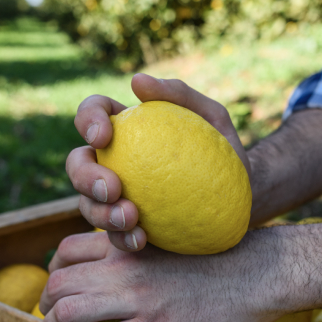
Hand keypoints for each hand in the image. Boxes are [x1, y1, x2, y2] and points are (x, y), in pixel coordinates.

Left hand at [39, 230, 291, 321]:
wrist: (258, 270)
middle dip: (47, 307)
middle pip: (59, 285)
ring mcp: (138, 305)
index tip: (58, 292)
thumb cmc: (217, 257)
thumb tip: (111, 260)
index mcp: (129, 247)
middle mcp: (126, 272)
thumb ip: (137, 249)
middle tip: (53, 320)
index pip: (67, 251)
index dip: (55, 272)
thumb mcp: (170, 241)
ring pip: (67, 315)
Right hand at [66, 73, 249, 250]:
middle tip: (112, 188)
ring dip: (101, 213)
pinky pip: (113, 236)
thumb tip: (137, 81)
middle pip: (77, 163)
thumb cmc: (223, 149)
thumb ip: (179, 94)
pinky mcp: (127, 228)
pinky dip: (121, 239)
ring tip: (131, 218)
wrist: (244, 197)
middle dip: (84, 176)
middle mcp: (112, 161)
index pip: (92, 114)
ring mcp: (115, 198)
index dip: (87, 121)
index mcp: (125, 128)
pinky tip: (140, 240)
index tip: (104, 136)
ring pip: (86, 203)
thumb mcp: (211, 116)